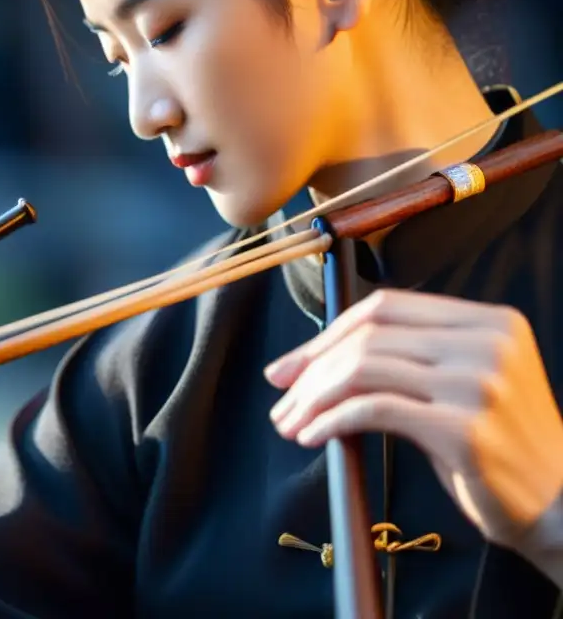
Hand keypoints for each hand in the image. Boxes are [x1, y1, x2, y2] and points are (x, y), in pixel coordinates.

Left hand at [264, 288, 562, 555]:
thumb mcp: (461, 383)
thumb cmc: (498, 446)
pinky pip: (373, 410)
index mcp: (488, 320)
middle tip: (279, 395)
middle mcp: (487, 342)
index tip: (292, 364)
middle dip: (311, 366)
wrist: (559, 506)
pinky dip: (330, 420)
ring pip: (364, 369)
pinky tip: (313, 436)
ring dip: (313, 397)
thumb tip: (316, 359)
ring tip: (290, 422)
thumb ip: (408, 358)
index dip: (328, 334)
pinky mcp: (465, 428)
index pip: (384, 307)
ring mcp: (479, 383)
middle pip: (368, 336)